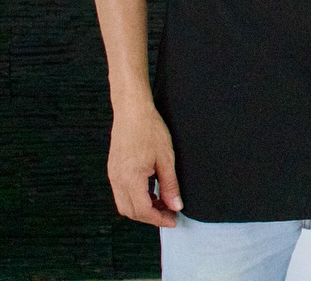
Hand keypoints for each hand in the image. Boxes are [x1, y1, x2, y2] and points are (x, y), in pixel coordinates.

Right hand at [108, 103, 181, 226]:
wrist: (132, 111)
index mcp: (130, 178)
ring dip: (142, 208)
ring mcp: (112, 175)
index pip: (143, 211)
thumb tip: (176, 205)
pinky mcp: (113, 170)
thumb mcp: (166, 158)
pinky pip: (121, 193)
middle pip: (131, 211)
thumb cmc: (149, 130)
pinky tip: (151, 191)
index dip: (159, 219)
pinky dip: (136, 198)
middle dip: (150, 217)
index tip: (173, 220)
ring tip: (162, 202)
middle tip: (169, 213)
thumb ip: (170, 185)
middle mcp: (117, 180)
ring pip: (124, 204)